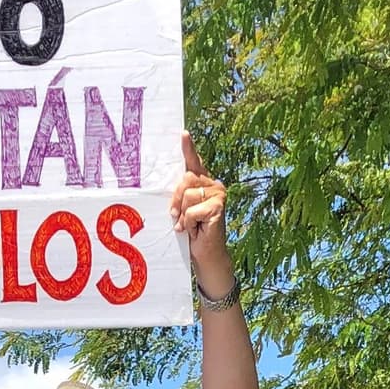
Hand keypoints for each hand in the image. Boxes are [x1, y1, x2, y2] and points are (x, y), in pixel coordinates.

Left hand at [169, 131, 231, 283]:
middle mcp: (213, 184)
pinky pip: (192, 210)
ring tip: (188, 226)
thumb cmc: (191, 232)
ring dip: (183, 215)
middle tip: (176, 217)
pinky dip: (189, 223)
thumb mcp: (181, 211)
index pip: (194, 162)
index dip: (188, 148)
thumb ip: (178, 196)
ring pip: (187, 195)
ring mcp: (218, 194)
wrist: (205, 254)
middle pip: (185, 180)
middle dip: (176, 200)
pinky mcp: (219, 206)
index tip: (183, 134)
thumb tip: (170, 189)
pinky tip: (196, 230)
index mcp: (202, 183)